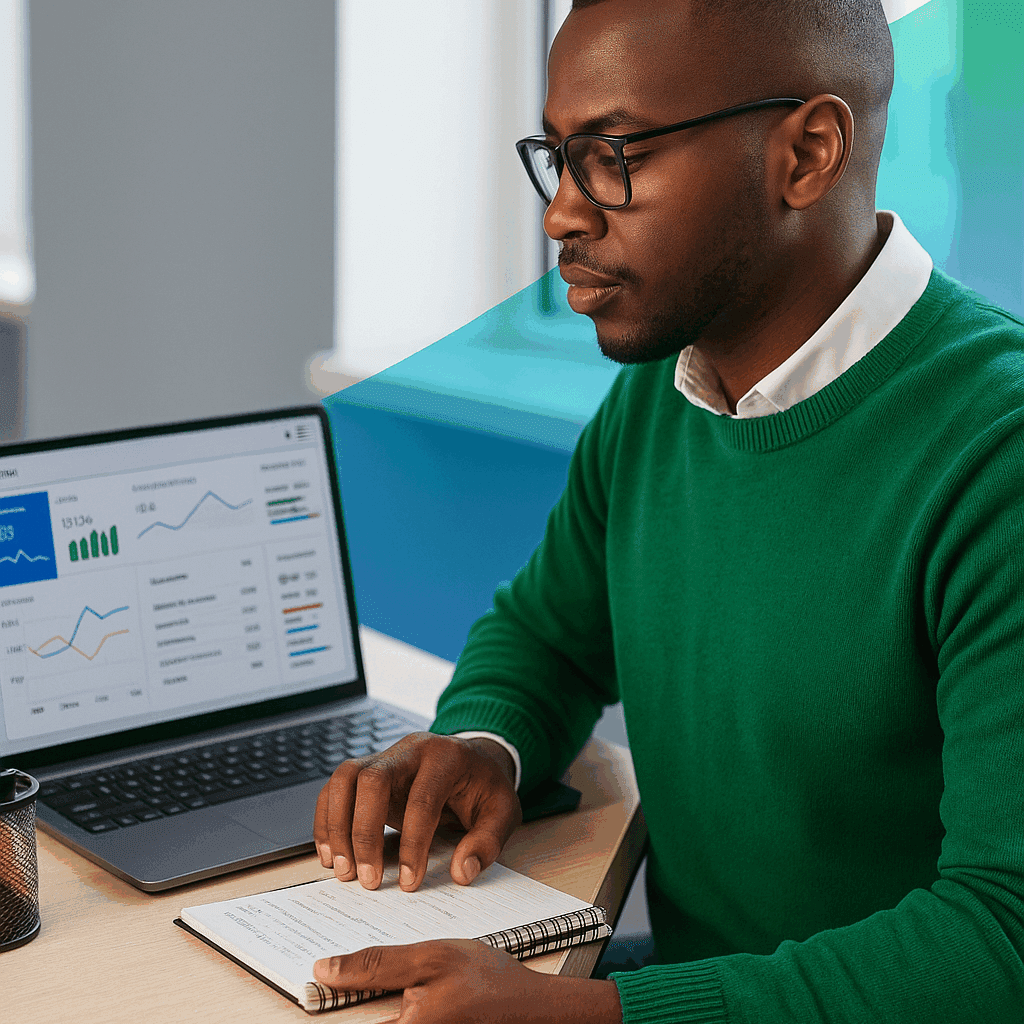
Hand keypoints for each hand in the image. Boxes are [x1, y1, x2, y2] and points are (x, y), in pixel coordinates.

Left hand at [312, 939, 621, 1023]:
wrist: (532, 1007)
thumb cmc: (489, 981)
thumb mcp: (431, 958)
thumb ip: (376, 965)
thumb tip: (325, 969)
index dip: (321, 1006)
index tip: (305, 990)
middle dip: (342, 1000)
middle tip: (330, 977)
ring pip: (376, 1022)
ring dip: (363, 1001)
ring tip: (353, 981)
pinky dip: (384, 1009)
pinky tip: (386, 992)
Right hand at [313, 732, 520, 891]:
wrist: (474, 761)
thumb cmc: (485, 788)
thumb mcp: (503, 812)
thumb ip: (487, 842)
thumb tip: (461, 872)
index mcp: (446, 756)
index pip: (422, 798)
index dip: (413, 844)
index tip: (409, 882)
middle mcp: (410, 750)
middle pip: (372, 779)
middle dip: (364, 833)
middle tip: (367, 879)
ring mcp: (385, 756)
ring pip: (345, 777)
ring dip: (337, 825)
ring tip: (343, 869)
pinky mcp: (368, 771)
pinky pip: (336, 788)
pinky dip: (327, 820)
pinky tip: (332, 854)